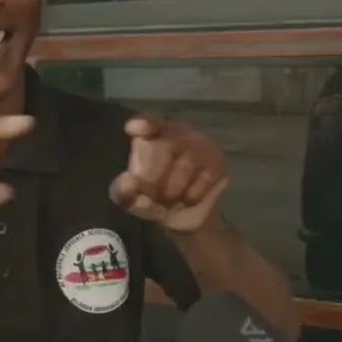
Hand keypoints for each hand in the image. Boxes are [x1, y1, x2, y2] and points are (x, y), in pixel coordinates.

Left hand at [109, 116, 227, 233]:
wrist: (182, 219)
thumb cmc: (153, 198)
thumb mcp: (130, 199)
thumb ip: (123, 191)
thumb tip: (129, 182)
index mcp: (154, 134)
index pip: (151, 122)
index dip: (145, 123)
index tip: (131, 129)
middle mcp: (179, 133)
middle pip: (168, 145)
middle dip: (155, 176)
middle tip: (150, 195)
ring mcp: (202, 145)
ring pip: (187, 164)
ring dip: (173, 189)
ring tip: (169, 199)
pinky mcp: (218, 163)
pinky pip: (205, 178)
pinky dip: (192, 194)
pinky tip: (188, 198)